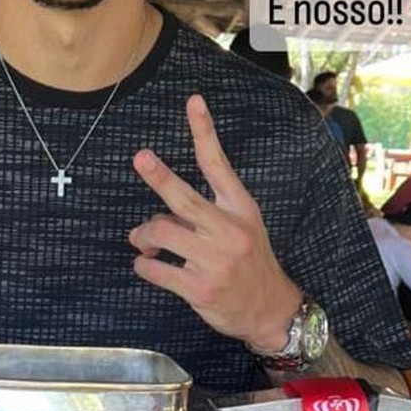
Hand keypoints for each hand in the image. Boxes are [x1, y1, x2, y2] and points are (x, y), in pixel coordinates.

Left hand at [128, 95, 300, 352]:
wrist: (269, 309)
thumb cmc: (249, 262)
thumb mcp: (240, 229)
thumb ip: (203, 215)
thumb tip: (157, 215)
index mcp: (240, 209)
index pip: (218, 164)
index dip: (204, 132)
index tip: (193, 101)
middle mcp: (229, 231)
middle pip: (184, 198)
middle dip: (159, 176)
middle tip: (141, 158)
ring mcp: (215, 261)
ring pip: (162, 234)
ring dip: (142, 236)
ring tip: (142, 242)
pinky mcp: (200, 289)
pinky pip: (156, 270)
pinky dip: (143, 265)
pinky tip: (146, 265)